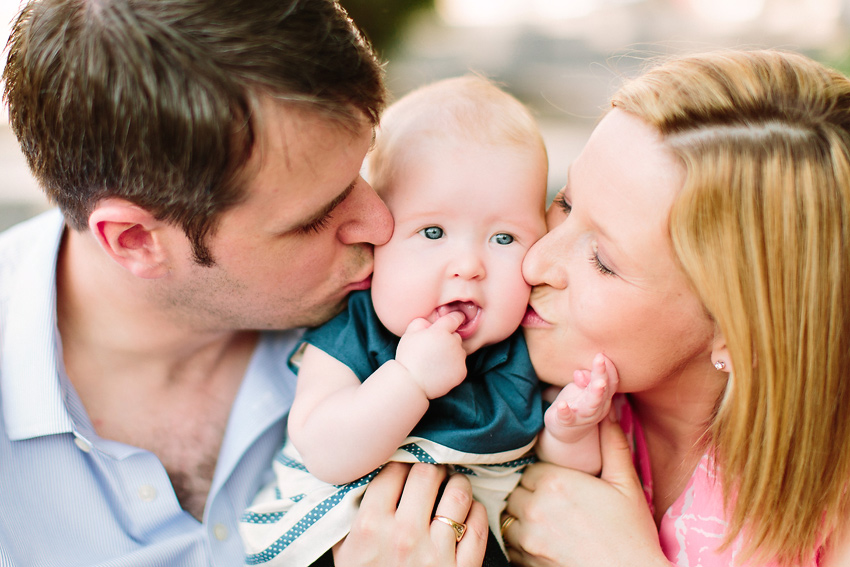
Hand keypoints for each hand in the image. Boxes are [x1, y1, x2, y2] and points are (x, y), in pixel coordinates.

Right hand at [334, 462, 487, 566]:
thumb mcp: (345, 551)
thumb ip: (349, 514)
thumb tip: (358, 473)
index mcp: (370, 526)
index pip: (392, 469)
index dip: (401, 459)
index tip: (405, 463)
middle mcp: (403, 535)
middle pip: (427, 472)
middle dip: (431, 465)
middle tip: (432, 469)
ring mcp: (436, 552)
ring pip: (458, 492)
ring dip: (457, 483)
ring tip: (452, 485)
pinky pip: (478, 523)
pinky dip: (475, 510)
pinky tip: (466, 511)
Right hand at [396, 312, 466, 398]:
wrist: (411, 382)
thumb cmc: (408, 357)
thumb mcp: (409, 334)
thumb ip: (421, 322)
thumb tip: (431, 322)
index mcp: (441, 332)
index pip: (455, 318)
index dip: (455, 318)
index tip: (456, 318)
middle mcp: (453, 343)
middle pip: (456, 336)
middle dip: (448, 339)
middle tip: (435, 348)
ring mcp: (459, 359)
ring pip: (459, 351)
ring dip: (452, 353)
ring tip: (436, 361)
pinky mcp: (462, 372)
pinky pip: (460, 365)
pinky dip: (453, 367)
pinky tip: (440, 371)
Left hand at [503, 416, 667, 566]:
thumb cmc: (633, 536)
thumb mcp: (627, 485)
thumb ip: (613, 445)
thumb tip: (608, 412)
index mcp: (555, 482)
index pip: (530, 468)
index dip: (543, 475)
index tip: (557, 483)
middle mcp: (535, 507)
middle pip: (515, 489)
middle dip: (529, 493)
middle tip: (551, 502)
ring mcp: (527, 537)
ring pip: (507, 515)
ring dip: (520, 516)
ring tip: (544, 521)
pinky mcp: (526, 560)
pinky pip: (509, 544)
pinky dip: (519, 541)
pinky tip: (541, 542)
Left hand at [544, 353, 617, 440]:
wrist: (566, 430)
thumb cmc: (577, 402)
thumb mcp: (581, 388)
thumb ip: (585, 378)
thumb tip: (581, 373)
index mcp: (603, 396)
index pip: (610, 382)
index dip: (608, 369)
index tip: (602, 354)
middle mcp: (597, 407)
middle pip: (603, 390)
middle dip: (603, 374)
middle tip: (601, 359)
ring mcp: (582, 416)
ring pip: (591, 405)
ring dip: (595, 393)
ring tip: (598, 383)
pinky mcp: (566, 422)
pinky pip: (567, 418)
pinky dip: (565, 412)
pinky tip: (562, 405)